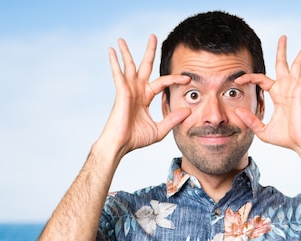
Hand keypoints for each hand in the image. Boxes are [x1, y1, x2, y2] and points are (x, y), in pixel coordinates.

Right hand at [99, 35, 190, 155]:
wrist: (121, 145)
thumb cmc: (136, 139)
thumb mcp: (159, 129)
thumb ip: (172, 119)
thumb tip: (188, 110)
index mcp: (145, 97)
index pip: (162, 82)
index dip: (174, 79)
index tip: (188, 79)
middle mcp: (137, 91)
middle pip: (144, 66)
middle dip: (149, 52)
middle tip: (153, 36)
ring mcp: (128, 90)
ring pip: (129, 66)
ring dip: (126, 52)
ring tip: (122, 38)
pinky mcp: (121, 92)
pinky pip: (118, 74)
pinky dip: (115, 62)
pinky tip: (112, 51)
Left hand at [234, 36, 300, 151]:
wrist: (300, 143)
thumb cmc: (286, 138)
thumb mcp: (262, 130)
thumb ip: (251, 120)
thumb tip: (237, 112)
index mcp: (278, 95)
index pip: (262, 80)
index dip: (250, 77)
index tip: (238, 80)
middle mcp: (287, 89)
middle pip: (282, 65)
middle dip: (282, 51)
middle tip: (283, 37)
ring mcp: (295, 89)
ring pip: (297, 65)